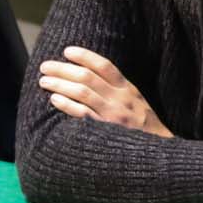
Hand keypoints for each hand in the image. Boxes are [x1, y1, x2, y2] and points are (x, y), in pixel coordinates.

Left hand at [37, 47, 170, 135]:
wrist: (157, 151)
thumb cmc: (142, 124)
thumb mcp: (135, 101)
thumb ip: (117, 89)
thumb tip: (90, 75)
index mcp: (127, 88)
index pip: (104, 66)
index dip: (84, 56)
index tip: (67, 51)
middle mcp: (120, 98)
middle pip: (87, 77)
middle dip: (63, 69)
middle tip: (45, 66)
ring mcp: (113, 114)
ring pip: (82, 92)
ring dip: (60, 84)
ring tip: (44, 80)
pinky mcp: (106, 129)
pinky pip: (83, 114)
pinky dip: (67, 105)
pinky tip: (54, 99)